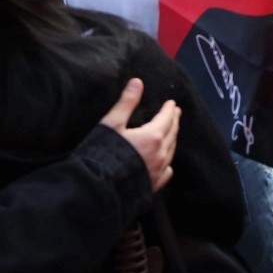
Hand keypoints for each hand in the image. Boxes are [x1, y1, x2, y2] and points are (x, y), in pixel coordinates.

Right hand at [101, 78, 178, 193]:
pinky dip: (167, 162)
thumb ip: (126, 103)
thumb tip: (137, 82)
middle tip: (176, 113)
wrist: (97, 190)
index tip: (172, 103)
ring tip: (172, 133)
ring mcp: (157, 172)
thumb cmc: (102, 154)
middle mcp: (160, 154)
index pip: (166, 119)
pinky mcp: (152, 186)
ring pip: (171, 152)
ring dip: (172, 139)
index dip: (169, 110)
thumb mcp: (112, 125)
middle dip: (174, 122)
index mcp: (152, 137)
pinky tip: (166, 163)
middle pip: (171, 134)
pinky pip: (166, 172)